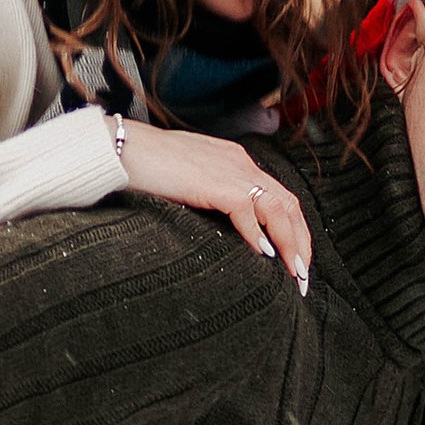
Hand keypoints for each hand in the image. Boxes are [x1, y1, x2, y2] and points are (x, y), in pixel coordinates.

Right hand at [120, 122, 310, 288]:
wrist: (122, 148)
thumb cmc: (146, 167)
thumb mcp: (189, 183)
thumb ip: (211, 199)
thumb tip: (226, 228)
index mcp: (236, 162)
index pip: (278, 196)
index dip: (291, 229)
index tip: (293, 258)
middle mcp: (240, 163)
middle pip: (288, 204)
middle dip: (301, 242)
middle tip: (302, 276)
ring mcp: (230, 170)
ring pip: (278, 208)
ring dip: (290, 244)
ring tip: (293, 273)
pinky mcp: (216, 182)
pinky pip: (248, 210)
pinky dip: (259, 234)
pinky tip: (264, 254)